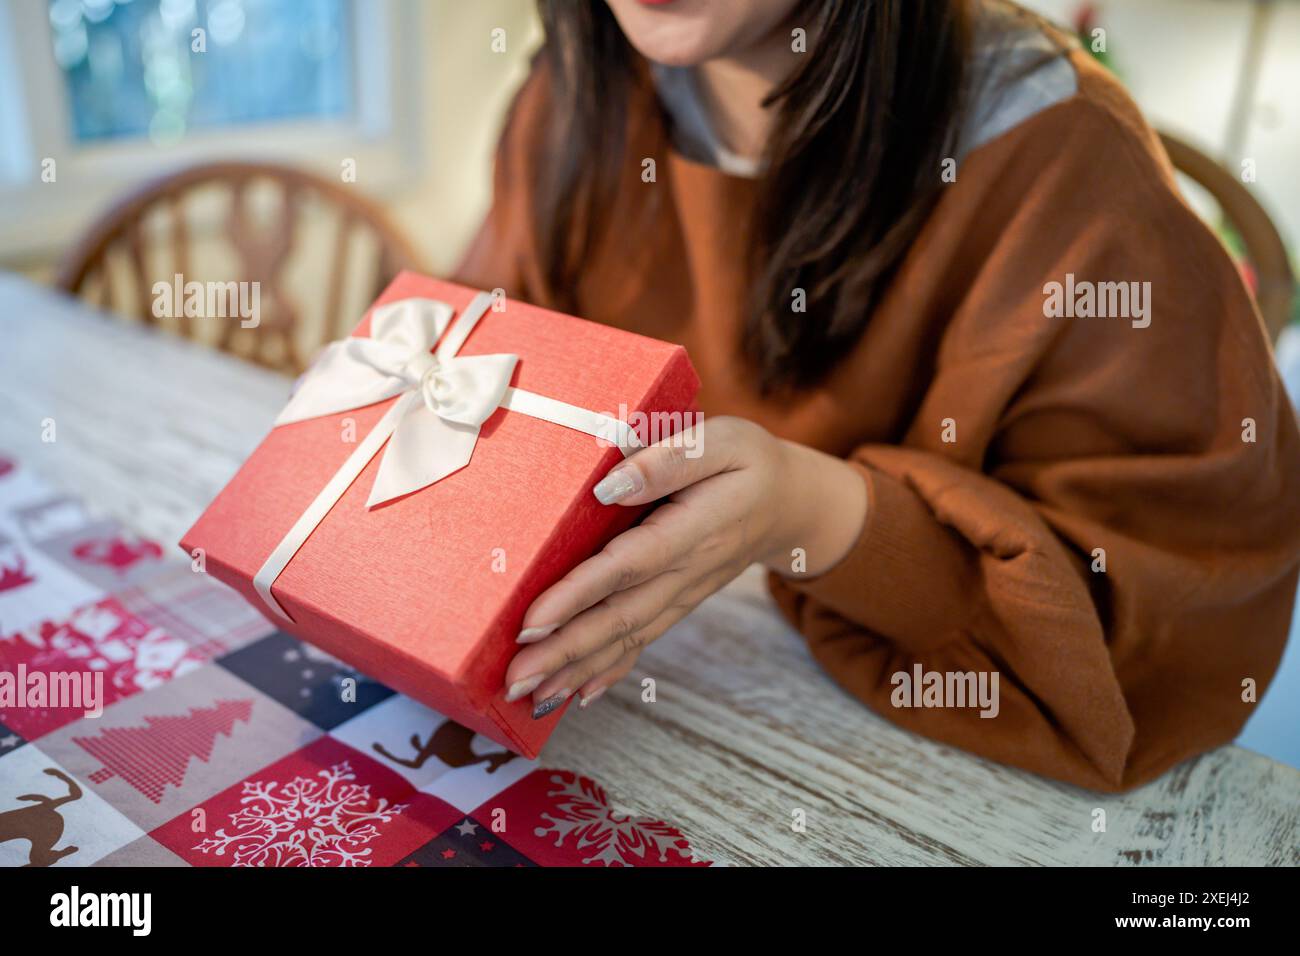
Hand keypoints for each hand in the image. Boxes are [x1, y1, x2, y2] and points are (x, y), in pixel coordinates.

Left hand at [502, 415, 868, 717]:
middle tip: (513, 678)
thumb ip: (667, 460)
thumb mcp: (722, 441)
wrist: (792, 503)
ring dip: (576, 668)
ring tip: (527, 694)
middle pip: (620, 617)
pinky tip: (576, 694)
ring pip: (627, 637)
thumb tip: (608, 485)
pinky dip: (609, 670)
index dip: (579, 595)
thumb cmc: (750, 462)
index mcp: (694, 528)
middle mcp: (688, 572)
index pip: (628, 566)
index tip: (532, 621)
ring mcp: (684, 594)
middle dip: (564, 651)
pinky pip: (642, 640)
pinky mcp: (679, 602)